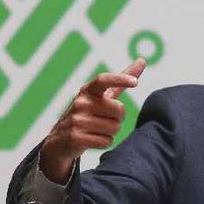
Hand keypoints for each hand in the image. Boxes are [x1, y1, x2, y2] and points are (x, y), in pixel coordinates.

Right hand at [39, 58, 146, 182]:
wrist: (61, 140)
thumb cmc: (87, 115)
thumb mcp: (101, 97)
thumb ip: (120, 82)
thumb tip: (142, 60)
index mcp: (88, 90)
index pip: (103, 80)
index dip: (120, 79)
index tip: (135, 82)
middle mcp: (80, 102)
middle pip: (119, 111)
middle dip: (117, 119)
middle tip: (103, 120)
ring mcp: (77, 119)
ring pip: (115, 128)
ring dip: (110, 132)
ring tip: (95, 130)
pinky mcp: (76, 137)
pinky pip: (106, 141)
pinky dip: (104, 142)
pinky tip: (91, 140)